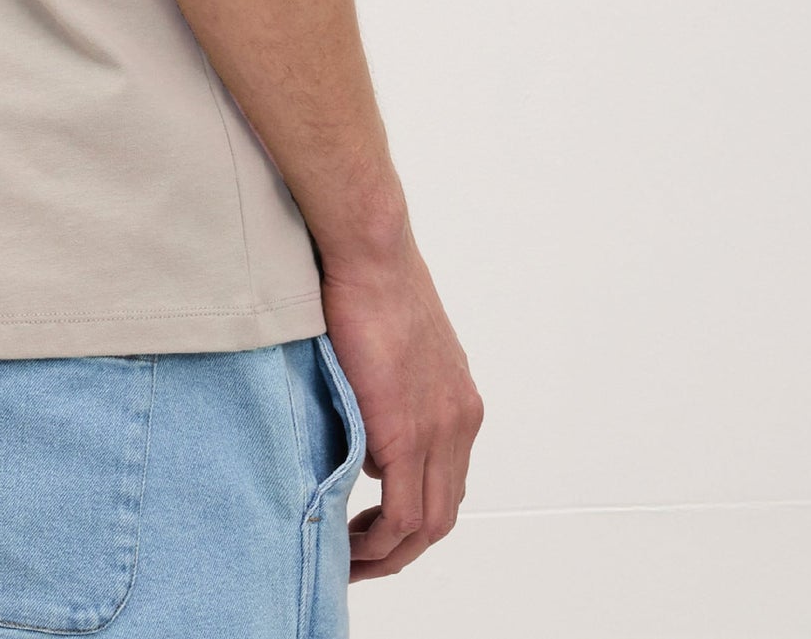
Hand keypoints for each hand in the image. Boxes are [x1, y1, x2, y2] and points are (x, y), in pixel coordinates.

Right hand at [318, 225, 483, 581]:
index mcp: (457, 401)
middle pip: (443, 513)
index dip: (413, 516)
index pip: (446, 481)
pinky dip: (379, 540)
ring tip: (351, 559)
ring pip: (428, 524)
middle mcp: (460, 420)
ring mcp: (440, 429)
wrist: (370, 251)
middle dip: (403, 547)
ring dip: (390, 553)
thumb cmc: (369, 279)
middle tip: (361, 557)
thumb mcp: (392, 348)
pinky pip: (405, 515)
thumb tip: (366, 441)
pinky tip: (350, 542)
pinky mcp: (409, 431)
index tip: (375, 527)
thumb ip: (390, 396)